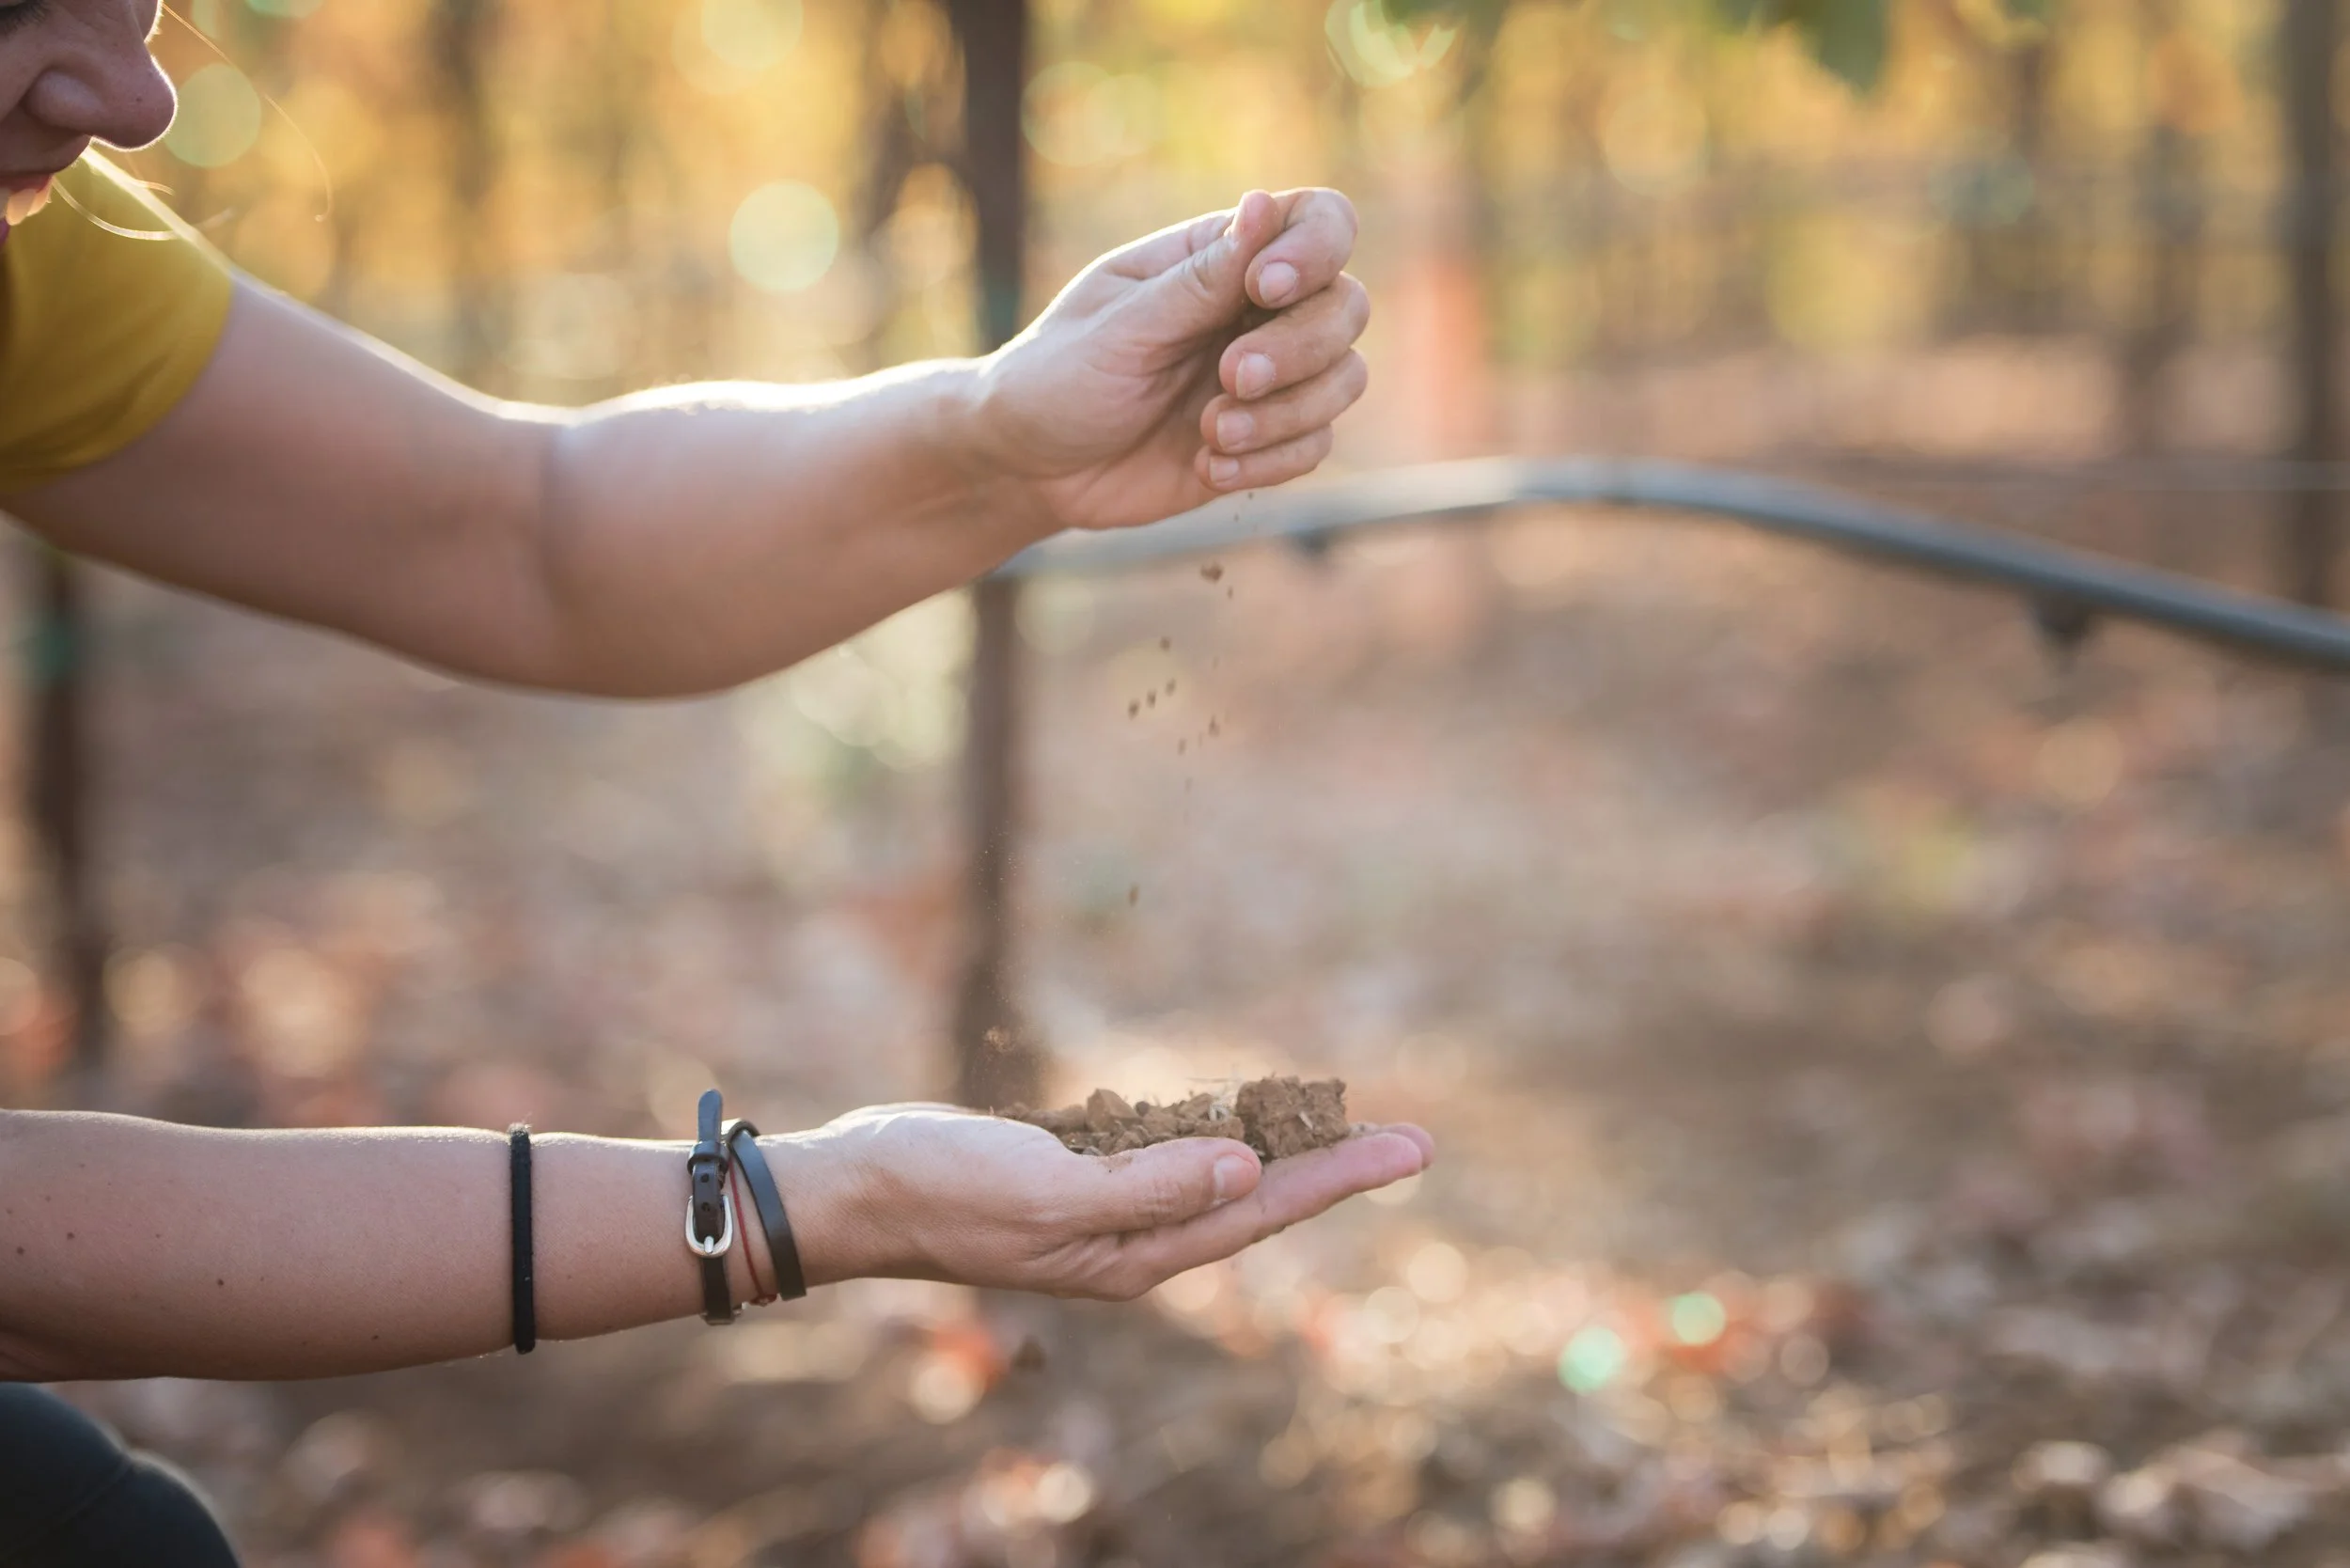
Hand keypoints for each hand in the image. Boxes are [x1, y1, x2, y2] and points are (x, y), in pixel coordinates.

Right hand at [766, 1104, 1430, 1299]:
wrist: (856, 1188)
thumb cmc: (944, 1190)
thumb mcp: (1049, 1191)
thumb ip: (1149, 1185)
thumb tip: (1245, 1168)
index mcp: (1135, 1254)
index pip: (1263, 1209)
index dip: (1342, 1177)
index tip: (1412, 1149)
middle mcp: (1132, 1238)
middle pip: (1256, 1197)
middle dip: (1333, 1166)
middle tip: (1411, 1140)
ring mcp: (1103, 1207)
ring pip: (1214, 1174)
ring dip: (1280, 1149)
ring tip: (1343, 1123)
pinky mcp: (1075, 1173)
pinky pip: (1163, 1152)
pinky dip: (1209, 1131)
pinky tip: (1236, 1116)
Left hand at [972, 189, 1371, 532]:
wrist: (1028, 466)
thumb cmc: (1058, 377)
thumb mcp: (1122, 326)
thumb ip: (1201, 279)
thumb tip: (1264, 204)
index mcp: (1219, 257)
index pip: (1319, 222)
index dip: (1314, 252)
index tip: (1264, 290)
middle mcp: (1256, 310)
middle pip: (1346, 307)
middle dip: (1299, 349)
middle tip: (1230, 377)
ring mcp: (1267, 378)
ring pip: (1344, 379)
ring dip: (1285, 413)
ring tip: (1211, 433)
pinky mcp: (1264, 440)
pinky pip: (1315, 445)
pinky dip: (1271, 461)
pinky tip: (1208, 467)